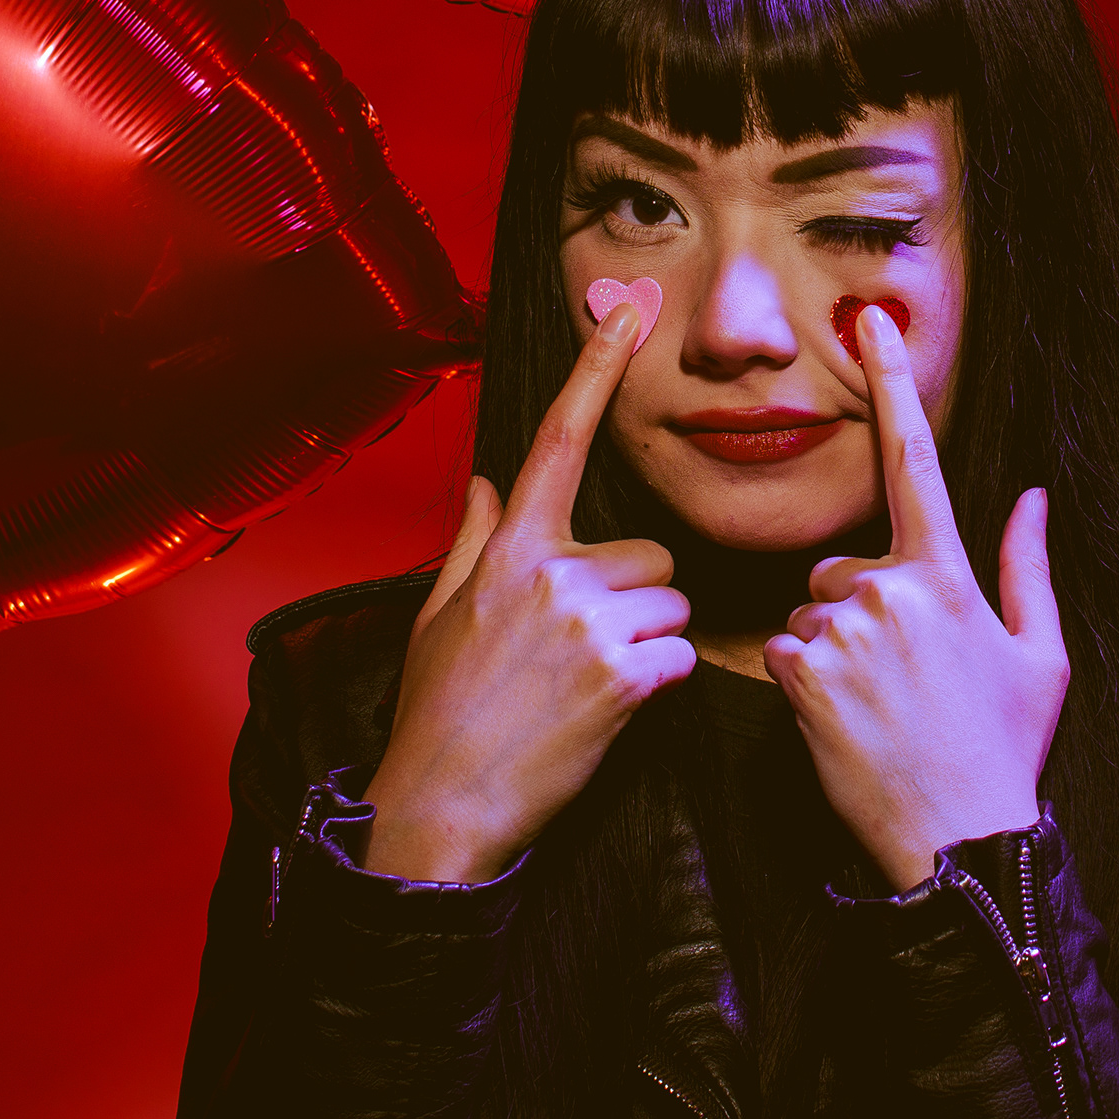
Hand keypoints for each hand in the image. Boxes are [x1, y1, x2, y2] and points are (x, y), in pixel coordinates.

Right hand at [362, 281, 695, 882]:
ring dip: (649, 642)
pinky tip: (609, 712)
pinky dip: (657, 686)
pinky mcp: (625, 676)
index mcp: (508, 548)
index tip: (627, 313)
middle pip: (648, 553)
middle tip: (585, 648)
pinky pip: (678, 658)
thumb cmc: (440, 712)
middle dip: (634, 597)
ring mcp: (589, 623)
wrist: (442, 805)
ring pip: (670, 606)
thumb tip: (487, 481)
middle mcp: (551, 573)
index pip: (558, 440)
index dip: (595, 370)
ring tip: (590, 684)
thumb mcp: (440, 615)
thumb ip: (474, 538)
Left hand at [764, 302, 1070, 891]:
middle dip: (858, 604)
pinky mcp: (796, 672)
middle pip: (844, 563)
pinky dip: (805, 680)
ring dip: (831, 646)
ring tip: (878, 704)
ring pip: (810, 609)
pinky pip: (785, 652)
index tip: (868, 322)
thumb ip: (1027, 566)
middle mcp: (889, 587)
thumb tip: (1034, 496)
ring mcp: (838, 629)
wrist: (960, 841)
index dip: (892, 383)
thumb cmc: (1005, 748)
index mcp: (949, 573)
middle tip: (901, 673)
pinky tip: (846, 720)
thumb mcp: (1041, 656)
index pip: (914, 458)